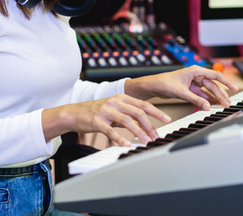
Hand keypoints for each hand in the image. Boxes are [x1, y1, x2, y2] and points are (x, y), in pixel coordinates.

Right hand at [42, 94, 171, 146]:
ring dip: (138, 133)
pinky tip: (126, 144)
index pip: (143, 104)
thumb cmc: (97, 112)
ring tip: (145, 141)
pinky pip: (111, 130)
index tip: (167, 120)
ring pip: (127, 121)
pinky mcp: (97, 121)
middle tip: (156, 136)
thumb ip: (128, 113)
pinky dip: (120, 138)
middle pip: (138, 113)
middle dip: (150, 125)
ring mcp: (106, 111)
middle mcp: (115, 102)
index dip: (156, 112)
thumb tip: (145, 124)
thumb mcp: (114, 108)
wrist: (75, 113)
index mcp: (121, 98)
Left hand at [126, 65, 239, 111]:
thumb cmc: (164, 83)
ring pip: (208, 90)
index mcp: (195, 71)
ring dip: (215, 98)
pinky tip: (212, 105)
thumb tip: (207, 106)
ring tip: (222, 105)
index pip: (215, 76)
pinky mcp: (189, 89)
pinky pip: (202, 94)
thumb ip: (196, 99)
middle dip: (221, 94)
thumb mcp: (182, 92)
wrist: (153, 86)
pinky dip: (207, 100)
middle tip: (228, 104)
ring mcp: (193, 82)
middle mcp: (196, 75)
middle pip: (213, 85)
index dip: (226, 82)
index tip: (234, 88)